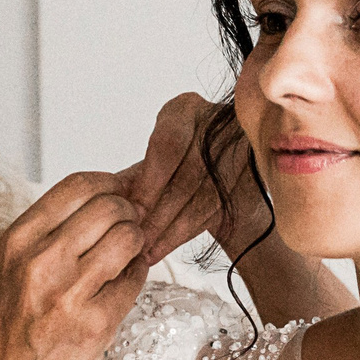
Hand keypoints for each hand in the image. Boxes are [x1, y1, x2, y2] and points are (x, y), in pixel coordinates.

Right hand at [0, 171, 147, 359]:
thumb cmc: (12, 333)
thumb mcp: (15, 271)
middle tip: (133, 226)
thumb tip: (110, 193)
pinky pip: (136, 280)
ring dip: (139, 243)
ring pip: (128, 238)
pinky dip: (137, 277)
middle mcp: (39, 262)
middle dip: (131, 212)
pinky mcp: (96, 323)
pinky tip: (123, 286)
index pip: (78, 185)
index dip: (112, 182)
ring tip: (128, 256)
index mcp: (16, 242)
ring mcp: (68, 293)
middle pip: (110, 206)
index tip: (125, 190)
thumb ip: (54, 234)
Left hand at [117, 92, 268, 268]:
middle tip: (137, 240)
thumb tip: (109, 200)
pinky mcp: (251, 179)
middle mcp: (218, 123)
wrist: (219, 169)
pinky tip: (164, 247)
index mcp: (186, 108)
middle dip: (159, 214)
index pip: (168, 146)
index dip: (149, 183)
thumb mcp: (151, 163)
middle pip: (187, 176)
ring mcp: (240, 150)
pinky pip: (216, 211)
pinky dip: (186, 233)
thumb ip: (132, 178)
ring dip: (172, 230)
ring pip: (204, 199)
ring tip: (147, 251)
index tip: (133, 212)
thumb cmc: (174, 164)